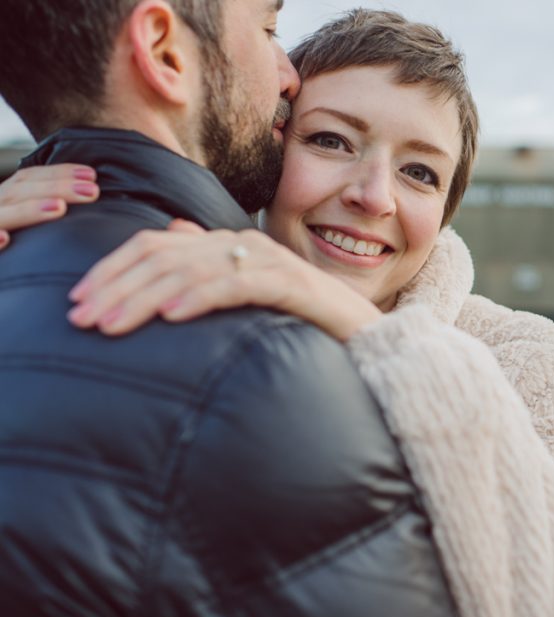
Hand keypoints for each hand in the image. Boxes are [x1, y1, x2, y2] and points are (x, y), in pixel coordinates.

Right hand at [0, 164, 99, 250]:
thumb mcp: (19, 216)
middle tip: (90, 191)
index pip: (28, 179)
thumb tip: (86, 194)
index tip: (91, 175)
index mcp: (3, 199)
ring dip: (28, 210)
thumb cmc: (9, 235)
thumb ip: (40, 205)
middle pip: (19, 193)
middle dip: (56, 189)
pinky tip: (3, 239)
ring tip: (58, 207)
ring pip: (2, 215)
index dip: (58, 174)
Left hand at [67, 219, 381, 339]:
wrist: (370, 337)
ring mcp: (270, 262)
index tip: (77, 302)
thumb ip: (214, 270)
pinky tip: (172, 315)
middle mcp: (245, 245)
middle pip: (166, 254)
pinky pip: (238, 285)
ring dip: (145, 295)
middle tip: (81, 317)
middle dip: (116, 285)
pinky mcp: (292, 284)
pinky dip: (201, 297)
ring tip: (112, 322)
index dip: (111, 269)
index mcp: (229, 247)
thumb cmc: (305, 324)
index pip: (156, 246)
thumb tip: (174, 236)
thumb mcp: (249, 299)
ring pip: (193, 269)